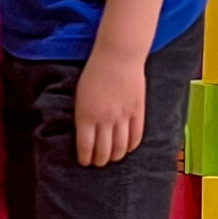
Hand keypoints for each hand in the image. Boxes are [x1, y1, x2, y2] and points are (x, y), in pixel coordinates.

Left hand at [74, 42, 145, 167]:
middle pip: (103, 151)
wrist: (118, 56)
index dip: (85, 158)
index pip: (86, 147)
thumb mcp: (80, 96)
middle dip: (100, 161)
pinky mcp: (137, 111)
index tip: (85, 162)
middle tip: (98, 162)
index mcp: (86, 115)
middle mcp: (104, 119)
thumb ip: (83, 117)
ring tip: (112, 157)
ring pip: (120, 147)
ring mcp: (123, 116)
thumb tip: (85, 136)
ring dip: (115, 156)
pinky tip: (127, 148)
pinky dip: (131, 146)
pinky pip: (136, 136)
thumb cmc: (95, 73)